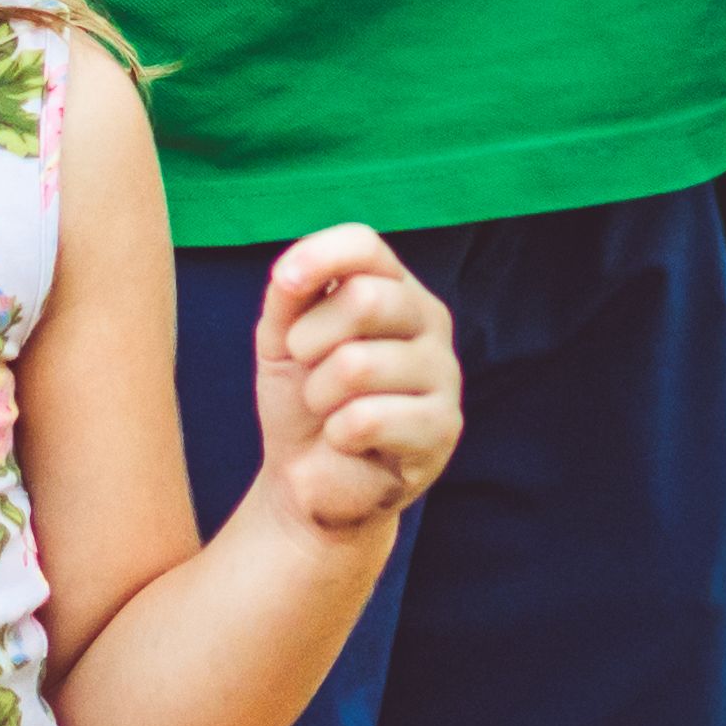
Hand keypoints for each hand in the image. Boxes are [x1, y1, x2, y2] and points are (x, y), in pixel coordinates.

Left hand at [245, 228, 458, 541]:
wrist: (309, 480)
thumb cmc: (301, 400)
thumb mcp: (282, 340)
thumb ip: (288, 296)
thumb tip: (290, 273)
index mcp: (395, 288)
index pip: (365, 245)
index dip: (320, 255)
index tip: (284, 283)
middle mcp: (429, 321)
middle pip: (364, 298)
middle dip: (309, 341)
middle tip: (308, 370)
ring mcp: (443, 373)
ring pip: (357, 364)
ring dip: (319, 395)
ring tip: (328, 411)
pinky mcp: (442, 427)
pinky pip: (366, 418)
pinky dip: (337, 434)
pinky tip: (350, 443)